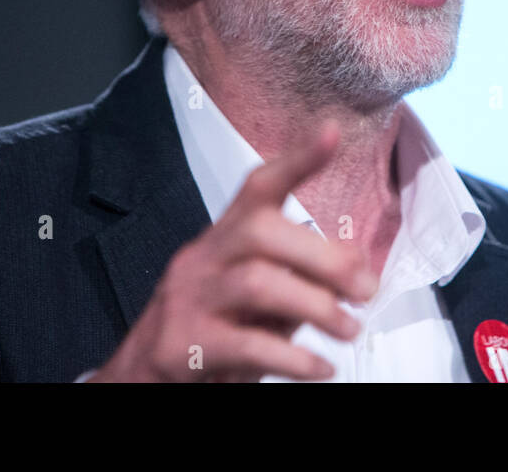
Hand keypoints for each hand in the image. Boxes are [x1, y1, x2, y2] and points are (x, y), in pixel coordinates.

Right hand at [88, 122, 377, 381]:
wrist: (141, 375)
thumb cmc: (215, 327)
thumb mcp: (258, 292)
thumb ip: (300, 273)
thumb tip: (359, 260)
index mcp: (226, 235)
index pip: (259, 186)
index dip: (297, 158)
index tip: (332, 132)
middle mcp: (204, 256)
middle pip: (264, 232)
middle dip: (325, 258)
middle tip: (365, 291)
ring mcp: (190, 297)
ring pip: (257, 283)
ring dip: (317, 308)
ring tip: (349, 331)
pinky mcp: (184, 343)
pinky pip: (247, 345)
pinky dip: (295, 359)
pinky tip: (321, 369)